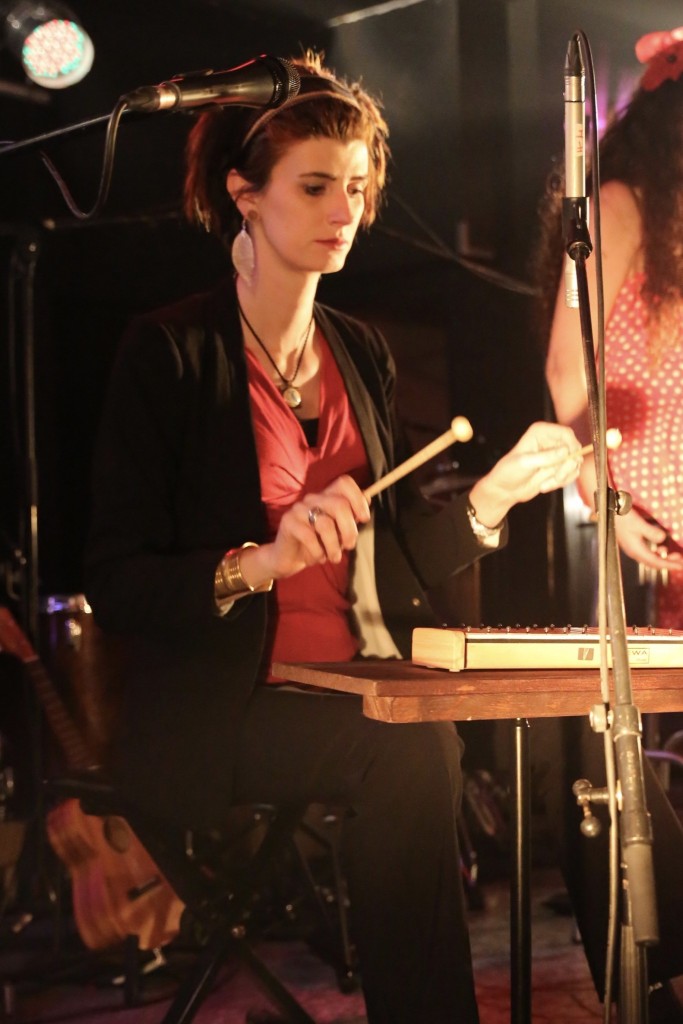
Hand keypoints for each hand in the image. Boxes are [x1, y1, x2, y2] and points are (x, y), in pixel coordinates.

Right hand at [241, 474, 370, 585]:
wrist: (289, 557)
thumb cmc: (318, 543)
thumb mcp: (338, 531)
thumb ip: (350, 517)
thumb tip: (367, 502)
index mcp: (327, 496)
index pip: (344, 483)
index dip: (358, 499)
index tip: (363, 519)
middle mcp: (313, 498)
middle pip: (339, 504)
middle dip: (349, 530)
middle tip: (349, 546)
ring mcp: (299, 509)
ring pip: (325, 524)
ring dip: (334, 546)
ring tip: (334, 557)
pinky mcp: (288, 522)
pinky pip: (309, 537)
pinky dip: (318, 552)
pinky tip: (318, 558)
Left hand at [469, 421, 581, 526]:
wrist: (505, 490)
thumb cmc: (509, 472)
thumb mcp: (525, 463)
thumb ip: (546, 457)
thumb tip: (566, 451)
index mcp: (540, 432)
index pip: (566, 433)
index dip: (571, 446)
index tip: (569, 459)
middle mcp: (550, 441)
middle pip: (574, 449)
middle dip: (567, 466)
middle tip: (556, 476)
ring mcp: (556, 455)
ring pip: (575, 463)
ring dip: (563, 477)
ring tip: (545, 484)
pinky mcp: (558, 468)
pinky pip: (571, 474)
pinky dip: (561, 482)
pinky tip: (545, 486)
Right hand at [614, 508, 682, 573]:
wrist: (609, 512)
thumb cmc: (623, 517)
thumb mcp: (639, 523)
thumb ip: (651, 532)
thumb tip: (663, 538)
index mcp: (636, 550)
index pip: (656, 562)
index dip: (670, 565)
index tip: (681, 566)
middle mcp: (634, 552)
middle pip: (654, 563)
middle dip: (668, 563)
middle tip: (680, 561)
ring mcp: (633, 548)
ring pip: (650, 559)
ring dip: (663, 558)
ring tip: (673, 554)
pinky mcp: (632, 544)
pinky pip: (647, 553)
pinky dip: (656, 553)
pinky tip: (660, 547)